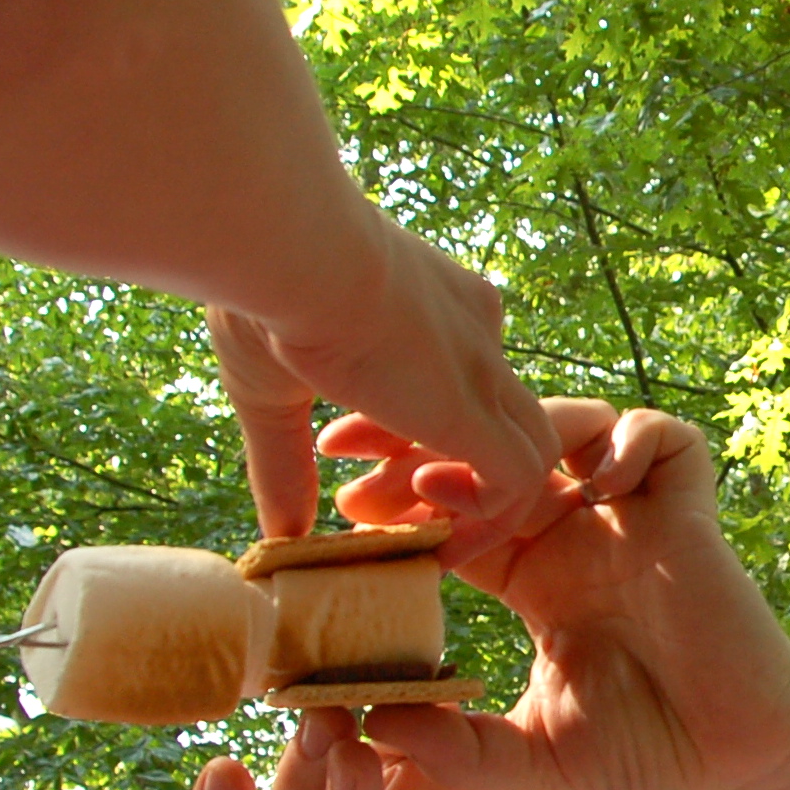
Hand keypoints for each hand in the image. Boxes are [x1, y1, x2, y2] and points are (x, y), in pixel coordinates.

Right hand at [208, 216, 558, 557]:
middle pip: (495, 421)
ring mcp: (482, 367)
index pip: (452, 383)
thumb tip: (279, 535)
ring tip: (416, 541)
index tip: (356, 480)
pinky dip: (488, 519)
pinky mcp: (477, 408)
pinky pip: (520, 480)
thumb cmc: (263, 292)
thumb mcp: (271, 390)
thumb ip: (284, 464)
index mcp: (430, 306)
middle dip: (448, 480)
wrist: (288, 248)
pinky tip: (430, 536)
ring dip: (478, 510)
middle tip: (382, 517)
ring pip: (526, 451)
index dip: (411, 442)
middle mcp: (472, 328)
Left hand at [318, 398, 789, 789]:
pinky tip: (592, 487)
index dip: (400, 497)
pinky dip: (627, 442)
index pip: (453, 507)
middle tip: (368, 461)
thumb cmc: (646, 757)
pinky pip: (662, 439)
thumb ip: (455, 744)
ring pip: (570, 428)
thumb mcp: (529, 756)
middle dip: (435, 442)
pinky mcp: (690, 515)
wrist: (737, 766)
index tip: (340, 505)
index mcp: (531, 575)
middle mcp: (576, 534)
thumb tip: (371, 726)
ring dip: (514, 439)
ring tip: (458, 483)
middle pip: (499, 450)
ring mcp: (633, 518)